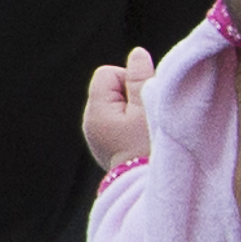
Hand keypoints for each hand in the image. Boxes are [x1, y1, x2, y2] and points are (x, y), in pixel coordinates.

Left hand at [81, 47, 155, 167]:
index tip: (144, 100)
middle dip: (131, 95)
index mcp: (96, 111)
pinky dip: (129, 124)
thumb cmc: (150, 149)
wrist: (148, 187)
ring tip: (143, 130)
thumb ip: (141, 78)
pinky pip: (116, 121)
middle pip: (110, 89)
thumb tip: (137, 54)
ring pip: (115, 105)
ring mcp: (97, 136)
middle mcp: (90, 122)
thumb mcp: (148, 109)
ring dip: (132, 111)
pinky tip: (138, 139)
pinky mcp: (106, 145)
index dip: (129, 79)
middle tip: (146, 116)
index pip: (107, 73)